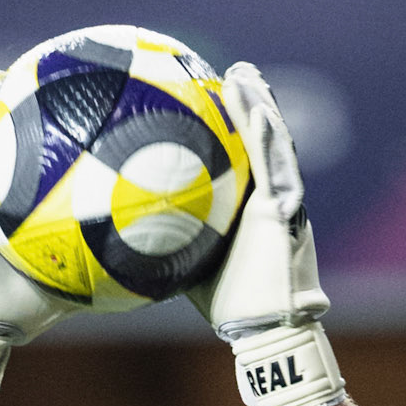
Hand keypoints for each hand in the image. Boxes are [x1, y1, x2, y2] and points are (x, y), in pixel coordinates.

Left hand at [187, 64, 343, 405]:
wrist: (264, 331)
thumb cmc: (228, 306)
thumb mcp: (187, 263)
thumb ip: (165, 241)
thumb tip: (117, 233)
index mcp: (252, 209)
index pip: (243, 160)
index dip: (233, 129)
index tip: (212, 97)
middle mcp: (272, 201)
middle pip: (262, 144)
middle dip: (250, 106)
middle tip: (231, 75)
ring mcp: (283, 206)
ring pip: (274, 147)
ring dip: (261, 109)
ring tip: (242, 76)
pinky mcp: (288, 216)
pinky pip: (277, 169)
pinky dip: (268, 139)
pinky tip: (255, 112)